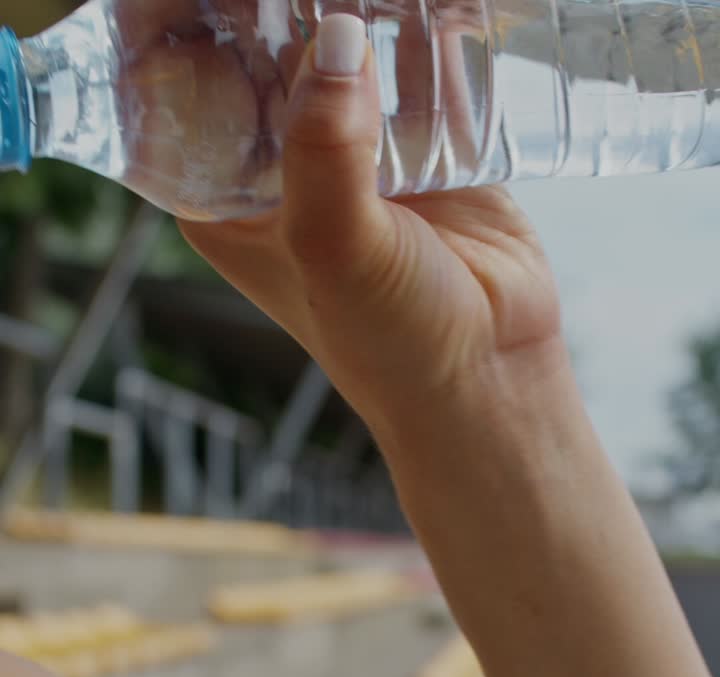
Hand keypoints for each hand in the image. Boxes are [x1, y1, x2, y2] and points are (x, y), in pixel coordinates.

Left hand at [179, 13, 568, 445]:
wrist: (488, 375)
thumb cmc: (390, 341)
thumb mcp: (335, 249)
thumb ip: (324, 148)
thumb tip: (335, 36)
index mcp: (226, 193)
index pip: (182, 84)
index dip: (180, 20)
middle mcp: (282, 162)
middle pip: (261, 46)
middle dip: (279, 4)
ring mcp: (353, 145)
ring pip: (341, 41)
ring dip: (352, 2)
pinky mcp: (425, 138)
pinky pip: (418, 57)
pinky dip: (424, 19)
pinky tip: (430, 1)